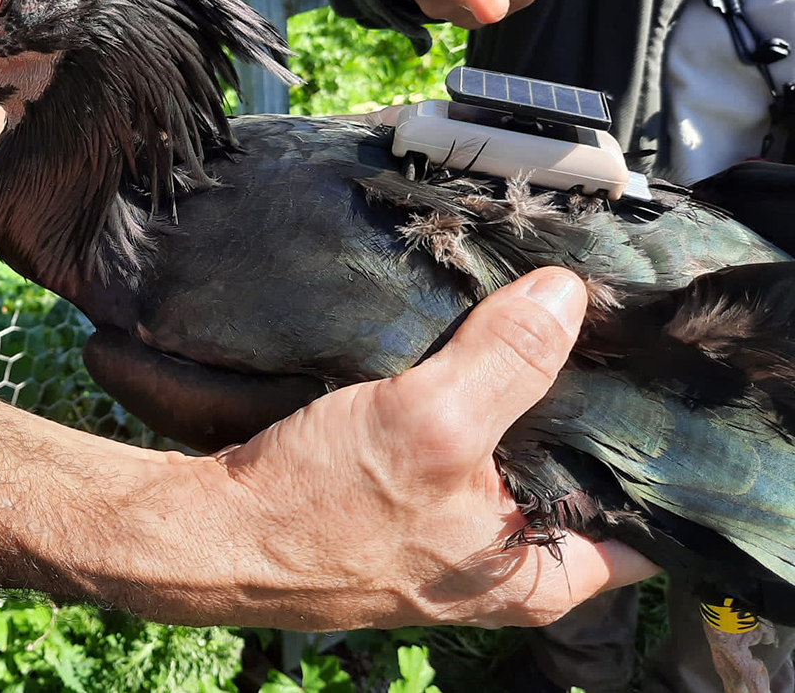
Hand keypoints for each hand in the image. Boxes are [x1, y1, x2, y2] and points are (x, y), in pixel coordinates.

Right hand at [205, 267, 657, 629]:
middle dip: (583, 391)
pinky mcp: (416, 496)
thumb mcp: (430, 426)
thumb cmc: (315, 513)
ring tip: (535, 314)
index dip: (655, 430)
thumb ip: (508, 361)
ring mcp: (462, 526)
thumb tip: (569, 296)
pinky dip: (471, 390)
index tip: (647, 356)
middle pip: (581, 462)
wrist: (214, 530)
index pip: (645, 504)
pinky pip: (469, 435)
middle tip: (590, 315)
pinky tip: (468, 341)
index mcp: (544, 572)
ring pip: (520, 443)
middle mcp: (511, 557)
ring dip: (521, 384)